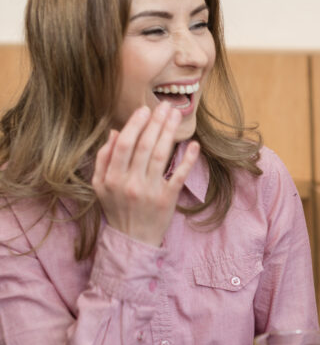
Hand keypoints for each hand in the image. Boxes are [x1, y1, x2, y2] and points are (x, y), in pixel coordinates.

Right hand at [92, 102, 199, 246]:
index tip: (145, 110)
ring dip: (170, 133)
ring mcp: (150, 190)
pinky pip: (179, 175)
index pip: (125, 145)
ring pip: (161, 156)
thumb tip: (115, 132)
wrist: (133, 239)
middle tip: (166, 106)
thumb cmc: (117, 208)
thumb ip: (105, 159)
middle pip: (145, 146)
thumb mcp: (101, 185)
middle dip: (156, 123)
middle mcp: (130, 182)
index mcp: (112, 177)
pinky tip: (193, 145)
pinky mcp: (167, 199)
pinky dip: (187, 159)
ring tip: (177, 116)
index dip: (135, 125)